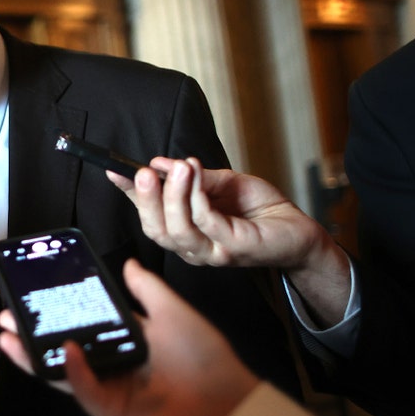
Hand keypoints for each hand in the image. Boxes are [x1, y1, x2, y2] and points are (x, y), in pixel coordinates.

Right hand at [0, 259, 259, 415]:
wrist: (228, 405)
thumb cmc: (208, 360)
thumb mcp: (174, 312)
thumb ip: (148, 289)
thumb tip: (129, 263)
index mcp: (126, 339)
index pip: (83, 321)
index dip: (59, 308)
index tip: (35, 292)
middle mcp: (113, 364)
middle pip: (64, 346)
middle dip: (33, 331)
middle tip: (9, 314)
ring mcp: (109, 389)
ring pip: (63, 370)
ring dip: (35, 354)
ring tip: (10, 336)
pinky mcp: (111, 412)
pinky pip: (85, 390)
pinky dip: (72, 372)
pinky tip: (64, 352)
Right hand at [112, 158, 351, 325]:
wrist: (299, 229)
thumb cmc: (260, 209)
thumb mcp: (220, 183)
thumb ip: (192, 177)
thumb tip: (161, 163)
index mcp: (185, 231)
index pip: (150, 214)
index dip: (130, 194)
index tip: (116, 171)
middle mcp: (193, 247)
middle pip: (156, 230)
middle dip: (146, 199)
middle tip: (144, 171)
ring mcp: (212, 252)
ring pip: (177, 231)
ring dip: (173, 196)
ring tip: (178, 167)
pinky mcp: (233, 248)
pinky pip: (206, 223)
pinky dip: (197, 196)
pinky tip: (196, 175)